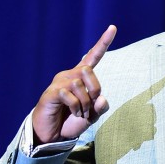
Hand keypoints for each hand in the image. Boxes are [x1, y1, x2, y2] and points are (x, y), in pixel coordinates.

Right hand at [32, 25, 116, 143]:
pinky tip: (71, 112)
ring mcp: (58, 83)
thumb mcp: (92, 115)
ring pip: (79, 84)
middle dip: (95, 89)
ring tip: (80, 112)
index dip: (103, 43)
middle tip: (91, 105)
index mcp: (80, 77)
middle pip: (88, 70)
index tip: (113, 27)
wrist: (53, 135)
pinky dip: (76, 107)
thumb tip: (102, 98)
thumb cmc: (72, 121)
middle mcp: (68, 75)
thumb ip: (100, 106)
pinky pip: (69, 95)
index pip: (93, 56)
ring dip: (85, 103)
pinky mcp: (51, 93)